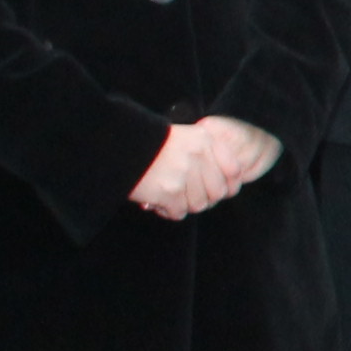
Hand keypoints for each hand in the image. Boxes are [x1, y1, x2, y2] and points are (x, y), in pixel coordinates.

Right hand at [128, 116, 277, 219]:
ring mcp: (184, 173)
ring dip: (184, 205)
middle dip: (203, 198)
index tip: (217, 191)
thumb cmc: (150, 144)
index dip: (228, 185)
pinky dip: (168, 211)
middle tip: (186, 196)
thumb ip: (208, 156)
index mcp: (206, 140)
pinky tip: (158, 202)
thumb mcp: (185, 138)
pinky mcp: (169, 191)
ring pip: (199, 204)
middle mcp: (199, 155)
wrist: (116, 146)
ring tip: (169, 197)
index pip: (234, 171)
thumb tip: (230, 187)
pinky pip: (179, 212)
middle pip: (217, 192)